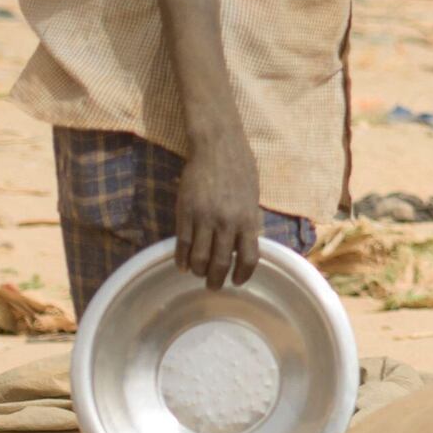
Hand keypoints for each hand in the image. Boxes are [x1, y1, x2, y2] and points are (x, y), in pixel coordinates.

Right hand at [173, 153, 266, 289]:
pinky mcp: (185, 211)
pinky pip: (181, 243)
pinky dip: (181, 259)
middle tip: (213, 286)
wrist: (218, 147)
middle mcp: (227, 222)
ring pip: (199, 258)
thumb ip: (247, 223)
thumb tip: (242, 248)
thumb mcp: (252, 198)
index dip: (242, 275)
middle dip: (216, 280)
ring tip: (198, 274)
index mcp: (248, 219)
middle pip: (221, 263)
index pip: (249, 258)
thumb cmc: (240, 170)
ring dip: (198, 272)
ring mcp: (204, 217)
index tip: (237, 282)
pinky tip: (182, 266)